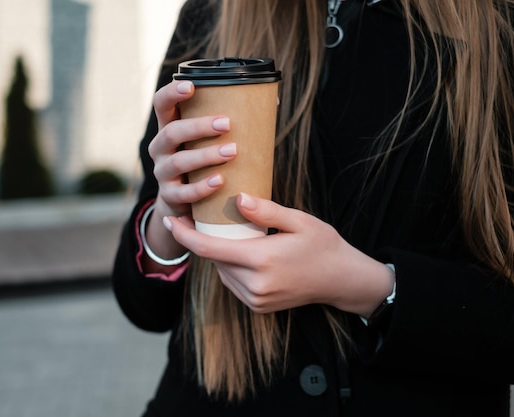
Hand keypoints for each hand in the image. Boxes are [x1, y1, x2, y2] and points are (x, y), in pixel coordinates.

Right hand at [143, 81, 237, 268]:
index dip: (171, 93)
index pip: (161, 104)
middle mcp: (160, 149)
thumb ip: (230, 124)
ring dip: (206, 155)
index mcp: (169, 128)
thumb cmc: (203, 164)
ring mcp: (162, 173)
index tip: (191, 85)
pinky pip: (183, 193)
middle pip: (171, 132)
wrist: (185, 205)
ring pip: (179, 161)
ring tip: (232, 151)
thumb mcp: (208, 143)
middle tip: (228, 124)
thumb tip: (274, 101)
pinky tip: (220, 181)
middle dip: (199, 127)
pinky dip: (202, 187)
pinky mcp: (170, 197)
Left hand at [163, 193, 394, 315]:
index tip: (172, 221)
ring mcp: (256, 299)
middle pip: (214, 260)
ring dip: (218, 254)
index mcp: (261, 260)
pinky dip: (230, 268)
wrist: (342, 280)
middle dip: (204, 239)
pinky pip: (232, 284)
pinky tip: (240, 254)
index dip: (185, 235)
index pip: (209, 248)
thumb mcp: (299, 221)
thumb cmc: (323, 245)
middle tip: (202, 218)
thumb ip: (266, 211)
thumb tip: (239, 198)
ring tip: (225, 234)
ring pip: (221, 272)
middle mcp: (254, 284)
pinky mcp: (258, 306)